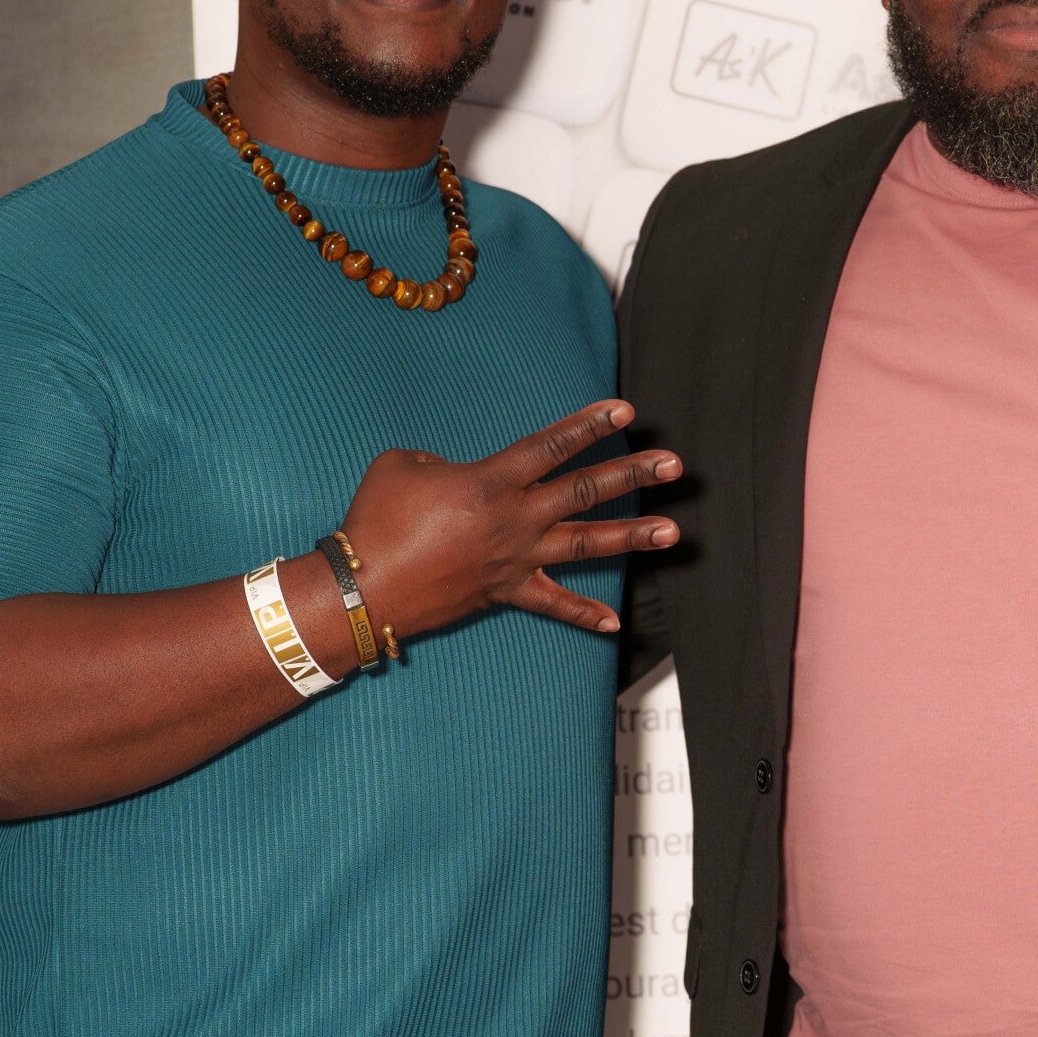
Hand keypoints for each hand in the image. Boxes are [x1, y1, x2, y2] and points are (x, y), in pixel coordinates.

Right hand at [340, 400, 679, 639]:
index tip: (626, 413)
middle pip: (586, 491)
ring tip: (673, 532)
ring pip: (586, 544)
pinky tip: (614, 623)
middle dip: (633, 474)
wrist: (364, 587)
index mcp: (491, 480)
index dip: (590, 425)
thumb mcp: (402, 464)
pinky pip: (552, 606)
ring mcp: (516, 558)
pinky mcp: (505, 592)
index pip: (553, 445)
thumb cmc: (376, 520)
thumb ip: (439, 463)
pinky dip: (583, 615)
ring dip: (632, 538)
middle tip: (674, 465)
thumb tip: (451, 476)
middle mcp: (515, 519)